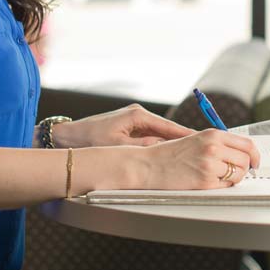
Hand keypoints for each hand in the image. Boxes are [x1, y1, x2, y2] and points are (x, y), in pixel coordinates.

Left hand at [54, 104, 191, 148]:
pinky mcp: (127, 127)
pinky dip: (158, 145)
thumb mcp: (119, 147)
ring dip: (170, 144)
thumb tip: (167, 149)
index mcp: (137, 115)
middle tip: (200, 150)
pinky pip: (149, 137)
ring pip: (158, 134)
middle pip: (167, 130)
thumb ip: (144, 148)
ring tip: (187, 155)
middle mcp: (137, 114)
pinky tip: (166, 155)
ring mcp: (132, 120)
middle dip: (182, 140)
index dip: (187, 135)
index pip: (169, 126)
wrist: (66, 138)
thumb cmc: (88, 141)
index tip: (203, 140)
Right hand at [137, 130, 259, 189]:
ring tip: (218, 176)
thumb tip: (239, 152)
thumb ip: (217, 143)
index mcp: (212, 135)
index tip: (254, 162)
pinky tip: (208, 182)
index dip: (254, 155)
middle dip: (244, 168)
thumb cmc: (169, 154)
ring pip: (238, 174)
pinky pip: (225, 186)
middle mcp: (214, 148)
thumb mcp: (195, 139)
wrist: (148, 165)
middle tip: (235, 172)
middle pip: (246, 160)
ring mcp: (210, 166)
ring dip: (233, 178)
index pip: (247, 144)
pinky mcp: (205, 182)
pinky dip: (222, 186)